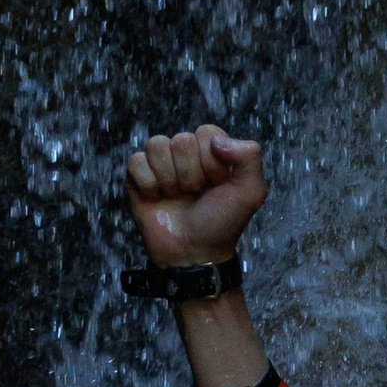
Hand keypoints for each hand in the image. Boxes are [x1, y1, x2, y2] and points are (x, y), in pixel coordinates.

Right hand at [126, 125, 267, 266]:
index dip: (212, 161)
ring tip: (177, 196)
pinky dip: (149, 184)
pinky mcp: (137, 177)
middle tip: (195, 194)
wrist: (194, 253)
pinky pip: (136, 161)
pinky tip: (157, 198)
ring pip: (156, 144)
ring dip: (169, 178)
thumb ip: (249, 156)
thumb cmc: (222, 223)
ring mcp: (161, 164)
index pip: (206, 133)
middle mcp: (185, 154)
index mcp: (212, 151)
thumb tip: (217, 140)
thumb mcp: (251, 192)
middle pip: (181, 139)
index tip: (217, 184)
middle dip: (191, 173)